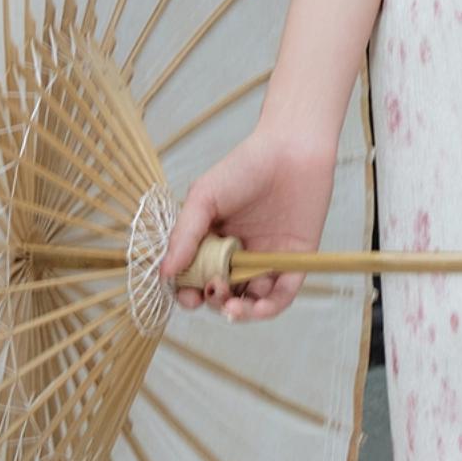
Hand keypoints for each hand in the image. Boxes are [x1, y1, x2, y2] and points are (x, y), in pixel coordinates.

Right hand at [159, 123, 336, 323]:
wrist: (291, 147)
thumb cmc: (245, 166)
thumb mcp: (204, 197)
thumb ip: (184, 235)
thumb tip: (165, 273)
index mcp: (214, 241)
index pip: (197, 278)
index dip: (189, 293)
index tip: (186, 297)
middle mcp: (240, 254)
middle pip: (224, 294)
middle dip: (214, 301)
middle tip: (212, 291)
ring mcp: (268, 259)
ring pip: (252, 300)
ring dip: (241, 313)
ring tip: (233, 306)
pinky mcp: (296, 260)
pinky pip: (283, 293)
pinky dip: (271, 307)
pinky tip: (258, 307)